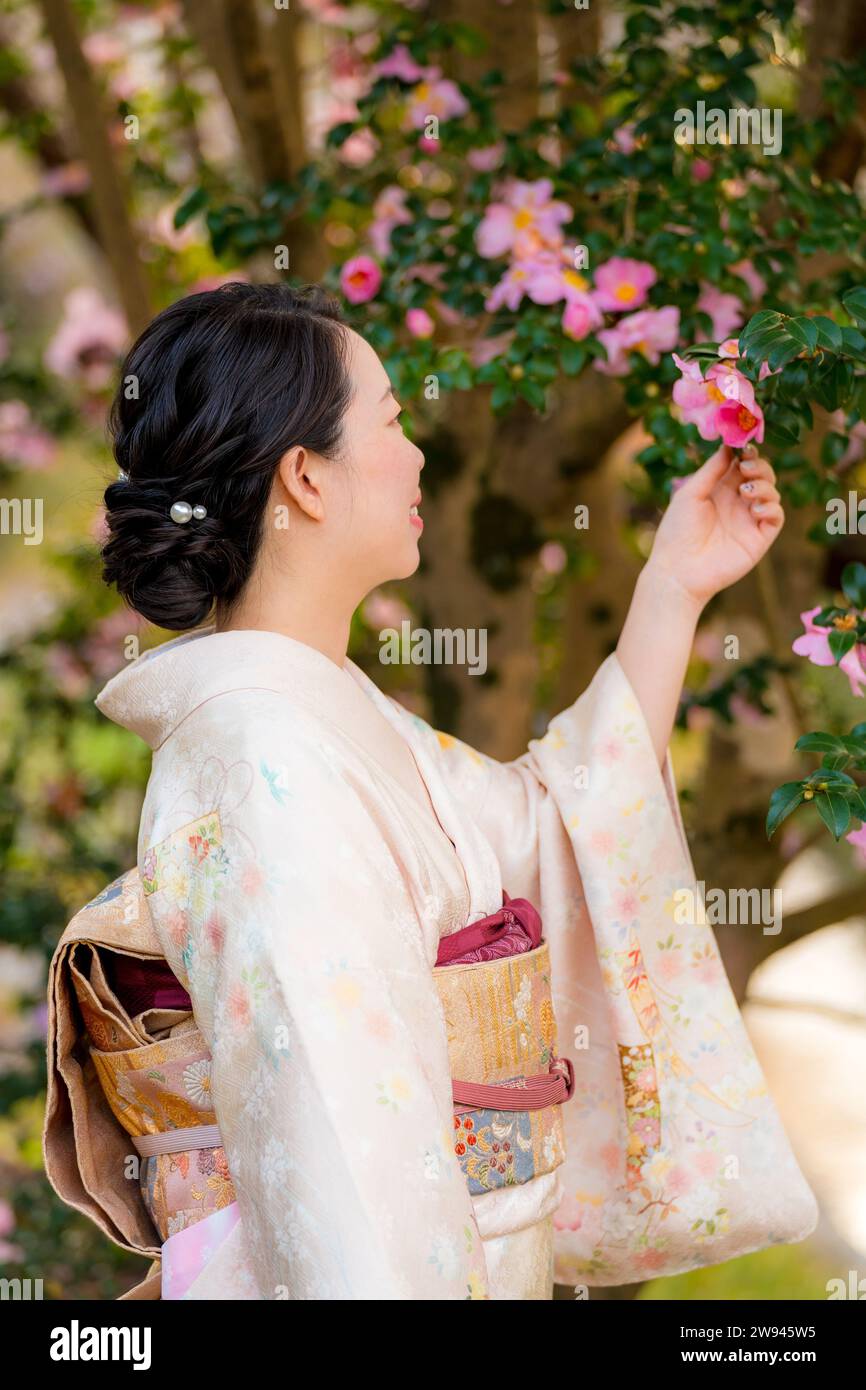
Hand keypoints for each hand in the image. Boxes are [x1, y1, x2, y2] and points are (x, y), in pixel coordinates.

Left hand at [647, 443, 784, 607]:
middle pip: (761, 475)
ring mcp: (749, 520)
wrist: (678, 570)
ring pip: (771, 492)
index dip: (746, 454)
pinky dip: (771, 506)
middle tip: (747, 467)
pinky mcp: (759, 538)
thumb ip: (712, 470)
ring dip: (764, 485)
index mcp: (719, 490)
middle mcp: (737, 503)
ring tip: (746, 491)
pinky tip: (754, 507)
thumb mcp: (691, 493)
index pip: (741, 465)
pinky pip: (776, 516)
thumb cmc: (677, 531)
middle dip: (759, 466)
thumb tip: (729, 445)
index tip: (744, 447)